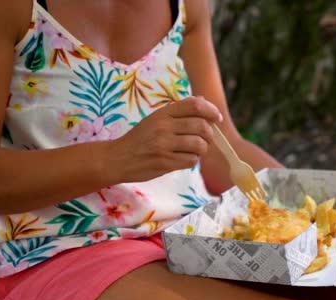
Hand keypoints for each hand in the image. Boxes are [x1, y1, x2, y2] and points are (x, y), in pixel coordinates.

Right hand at [108, 96, 222, 182]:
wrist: (118, 158)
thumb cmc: (140, 138)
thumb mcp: (155, 119)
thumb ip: (178, 112)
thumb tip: (202, 101)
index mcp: (162, 113)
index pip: (194, 105)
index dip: (211, 110)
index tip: (217, 118)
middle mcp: (164, 127)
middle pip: (201, 126)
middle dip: (210, 134)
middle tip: (206, 139)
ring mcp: (164, 145)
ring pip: (199, 145)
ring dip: (202, 149)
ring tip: (195, 150)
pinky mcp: (165, 162)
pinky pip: (191, 160)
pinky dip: (192, 160)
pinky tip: (183, 159)